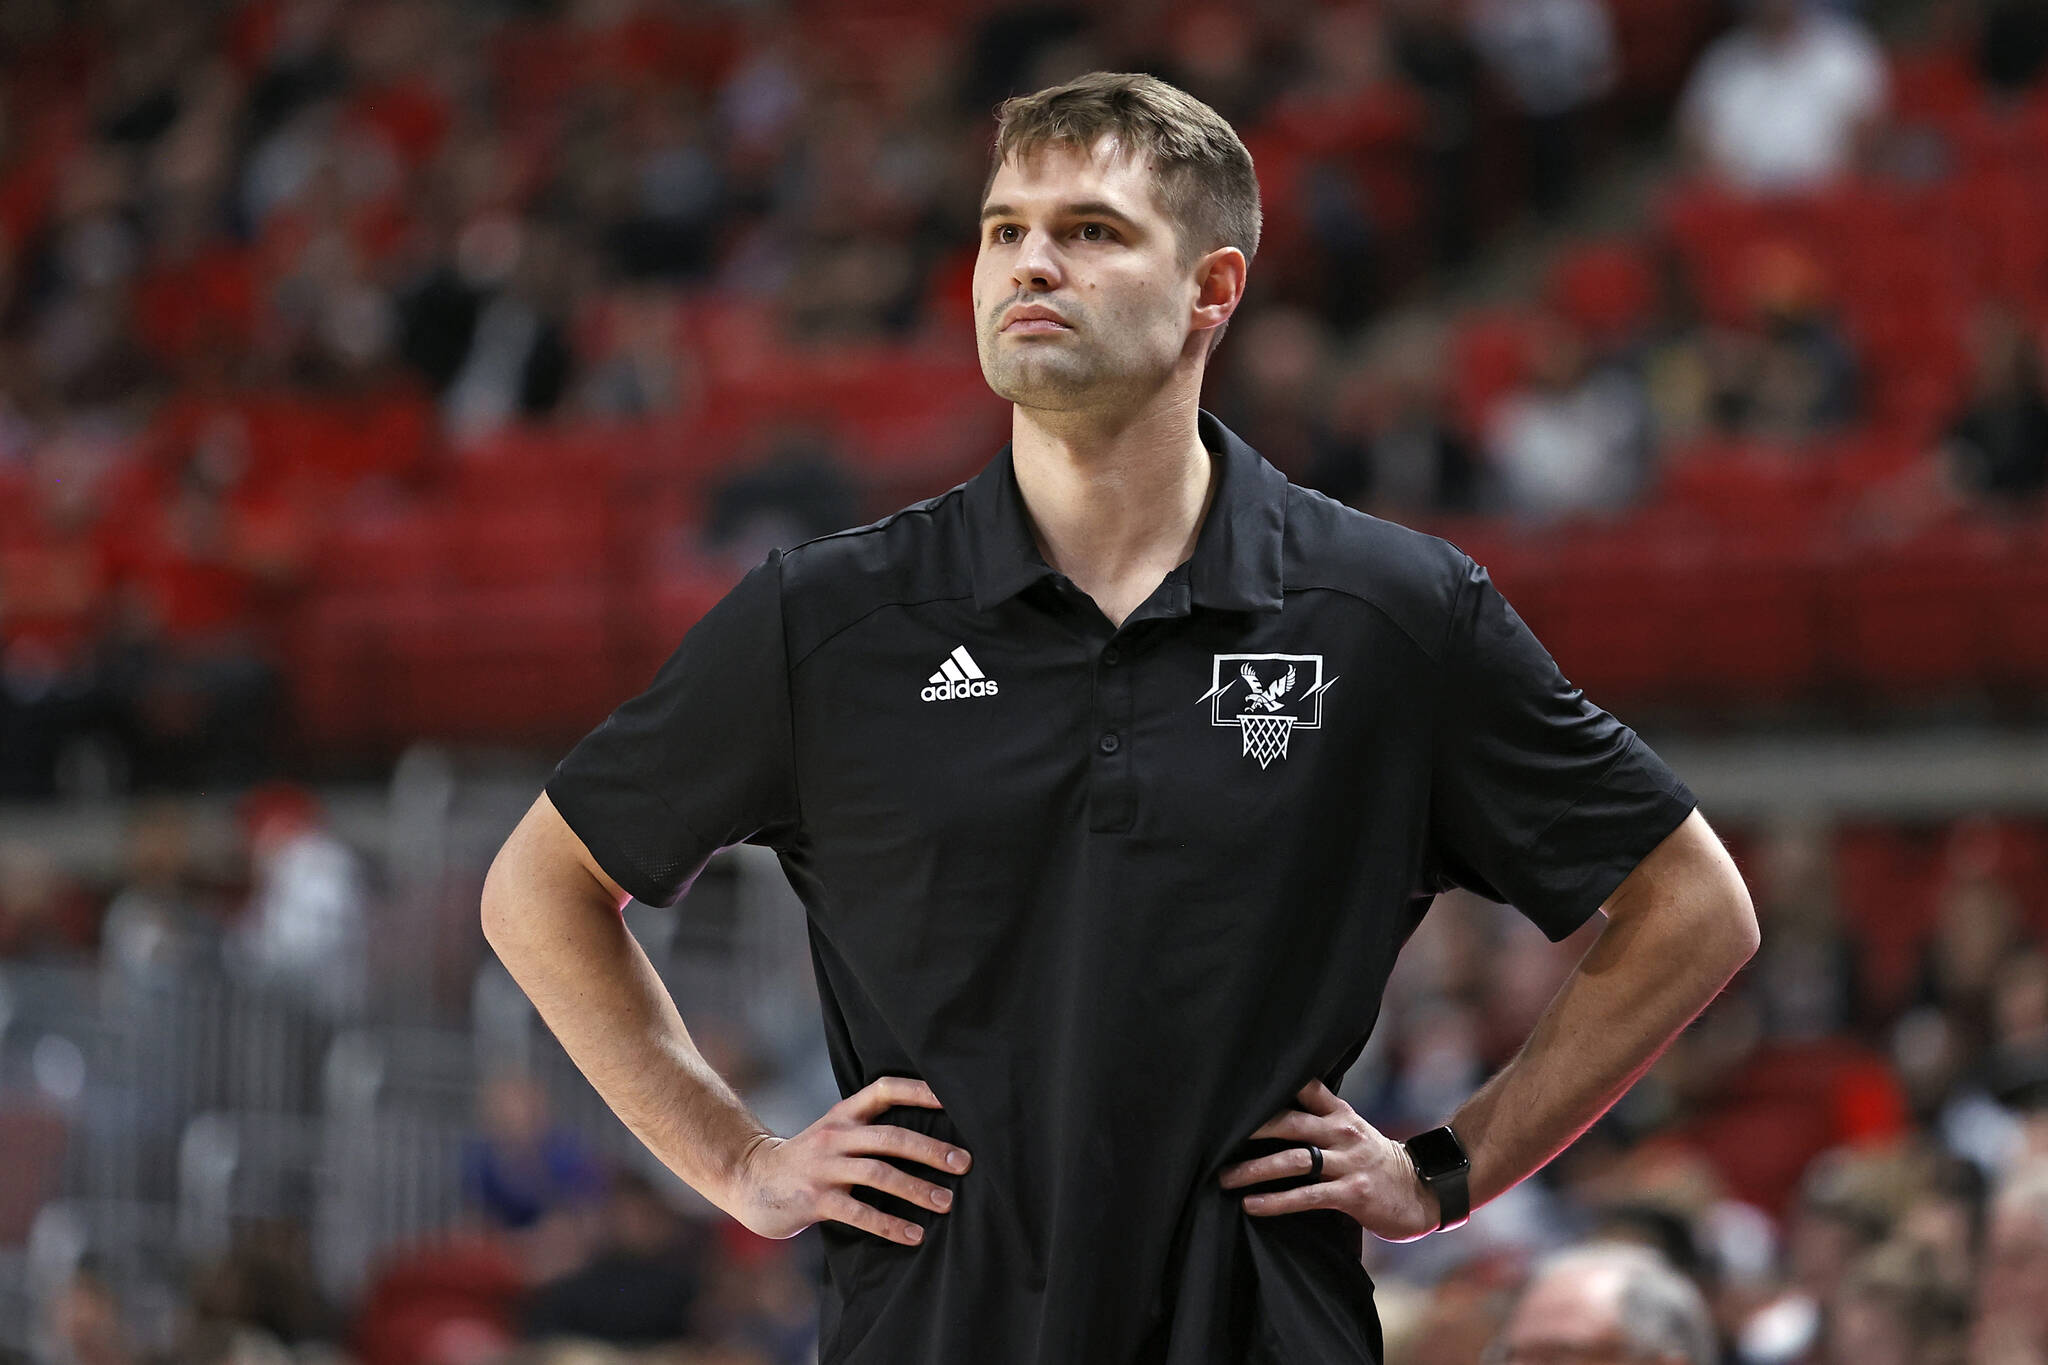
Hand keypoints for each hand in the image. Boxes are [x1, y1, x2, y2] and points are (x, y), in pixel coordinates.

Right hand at [722, 1075, 971, 1245]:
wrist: (752, 1179)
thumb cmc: (808, 1158)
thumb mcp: (835, 1133)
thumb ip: (869, 1130)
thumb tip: (931, 1139)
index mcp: (844, 1114)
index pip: (884, 1089)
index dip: (919, 1091)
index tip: (953, 1099)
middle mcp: (836, 1135)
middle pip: (890, 1136)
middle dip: (931, 1150)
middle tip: (964, 1163)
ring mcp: (824, 1167)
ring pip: (879, 1174)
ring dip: (917, 1189)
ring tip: (946, 1203)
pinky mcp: (815, 1200)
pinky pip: (859, 1212)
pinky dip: (890, 1224)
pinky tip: (914, 1235)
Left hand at [1218, 1078, 1439, 1242]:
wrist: (1424, 1192)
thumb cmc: (1378, 1164)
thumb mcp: (1352, 1133)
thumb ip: (1320, 1122)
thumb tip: (1273, 1120)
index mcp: (1340, 1114)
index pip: (1305, 1087)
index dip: (1272, 1084)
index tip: (1236, 1088)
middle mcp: (1342, 1132)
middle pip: (1289, 1122)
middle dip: (1250, 1130)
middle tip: (1215, 1137)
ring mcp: (1348, 1162)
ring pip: (1293, 1160)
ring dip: (1254, 1169)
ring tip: (1224, 1178)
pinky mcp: (1353, 1193)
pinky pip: (1307, 1196)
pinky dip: (1277, 1201)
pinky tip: (1253, 1205)